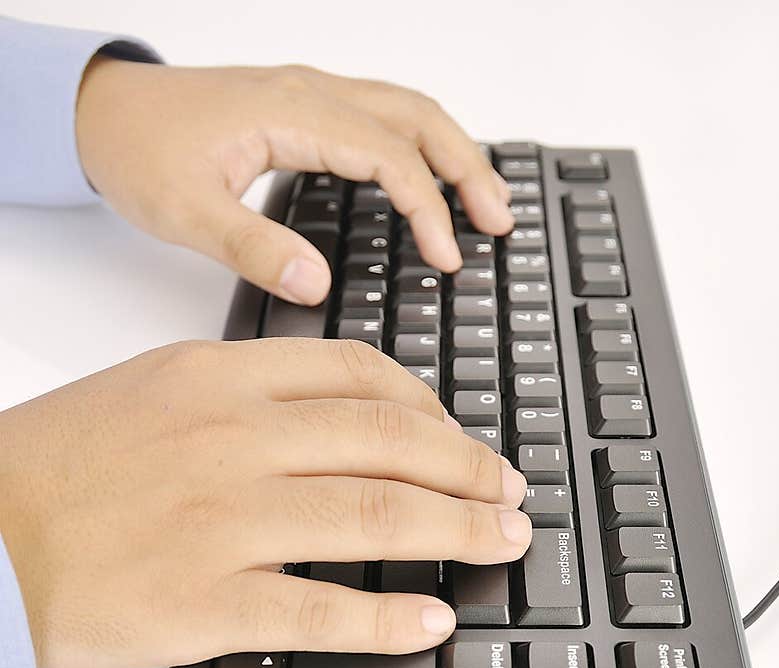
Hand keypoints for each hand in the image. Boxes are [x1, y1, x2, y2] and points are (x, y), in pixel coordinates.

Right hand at [0, 339, 528, 667]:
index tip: (465, 439)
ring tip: (503, 545)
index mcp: (219, 378)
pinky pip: (322, 611)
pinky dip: (387, 618)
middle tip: (512, 496)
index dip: (435, 411)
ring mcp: (224, 522)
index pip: (361, 378)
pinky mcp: (207, 602)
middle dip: (471, 471)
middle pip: (390, 444)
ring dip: (458, 531)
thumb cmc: (58, 469)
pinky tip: (431, 619)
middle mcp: (233, 440)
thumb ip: (244, 395)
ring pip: (375, 518)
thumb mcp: (151, 392)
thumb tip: (335, 418)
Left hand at [75, 60, 512, 301]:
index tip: (447, 259)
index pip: (388, 155)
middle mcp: (309, 93)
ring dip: (452, 153)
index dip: (426, 209)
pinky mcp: (303, 110)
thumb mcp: (186, 211)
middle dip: (467, 169)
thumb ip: (253, 248)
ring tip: (487, 205)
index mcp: (291, 112)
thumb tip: (316, 284)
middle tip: (500, 225)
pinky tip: (430, 184)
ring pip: (406, 110)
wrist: (100, 113)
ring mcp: (309, 97)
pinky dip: (420, 147)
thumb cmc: (138, 152)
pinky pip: (382, 117)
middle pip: (417, 117)